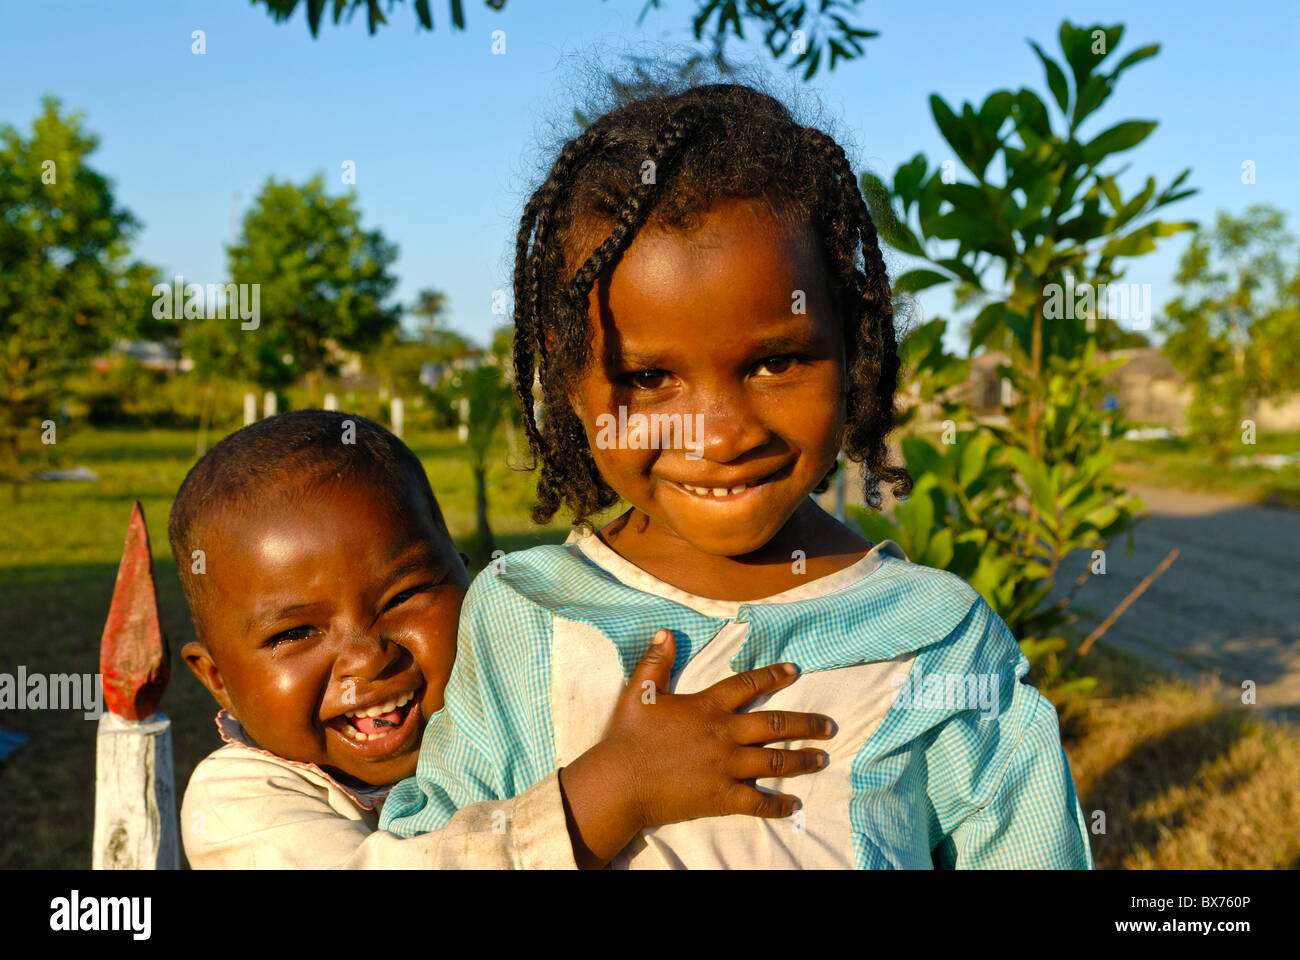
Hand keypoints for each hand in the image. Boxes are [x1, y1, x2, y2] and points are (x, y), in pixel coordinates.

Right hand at [558, 628, 833, 867]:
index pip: (748, 685)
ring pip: (775, 761)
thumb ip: (657, 661)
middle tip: (829, 726)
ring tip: (821, 758)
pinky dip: (777, 804)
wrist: (619, 781)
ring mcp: (726, 767)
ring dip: (802, 759)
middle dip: (806, 724)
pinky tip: (793, 805)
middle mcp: (725, 734)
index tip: (794, 671)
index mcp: (708, 706)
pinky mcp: (722, 796)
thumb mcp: (640, 691)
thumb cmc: (628, 736)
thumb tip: (667, 633)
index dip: (773, 676)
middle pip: (775, 725)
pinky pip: (757, 801)